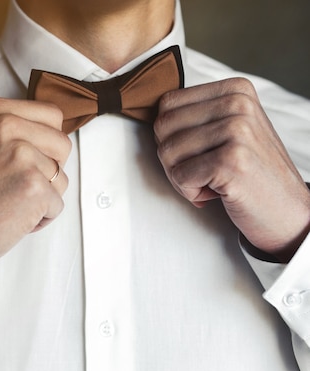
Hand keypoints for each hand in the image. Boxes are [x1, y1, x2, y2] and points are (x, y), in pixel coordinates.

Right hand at [0, 97, 70, 293]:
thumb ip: (10, 131)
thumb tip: (48, 133)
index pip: (51, 116)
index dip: (45, 145)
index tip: (23, 162)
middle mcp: (7, 126)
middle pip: (62, 145)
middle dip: (48, 170)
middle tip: (15, 186)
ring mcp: (22, 155)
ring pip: (61, 177)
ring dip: (43, 197)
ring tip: (9, 202)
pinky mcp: (34, 186)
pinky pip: (57, 204)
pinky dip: (40, 219)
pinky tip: (11, 218)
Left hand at [154, 77, 309, 261]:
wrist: (287, 212)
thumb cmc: (250, 173)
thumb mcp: (228, 131)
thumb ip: (196, 115)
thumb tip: (151, 112)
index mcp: (235, 90)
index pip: (167, 104)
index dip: (171, 135)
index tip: (198, 152)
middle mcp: (238, 104)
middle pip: (162, 126)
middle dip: (172, 158)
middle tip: (201, 172)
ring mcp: (236, 130)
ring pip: (167, 152)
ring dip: (181, 178)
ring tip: (211, 182)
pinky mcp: (231, 160)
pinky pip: (180, 176)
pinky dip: (191, 192)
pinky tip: (217, 193)